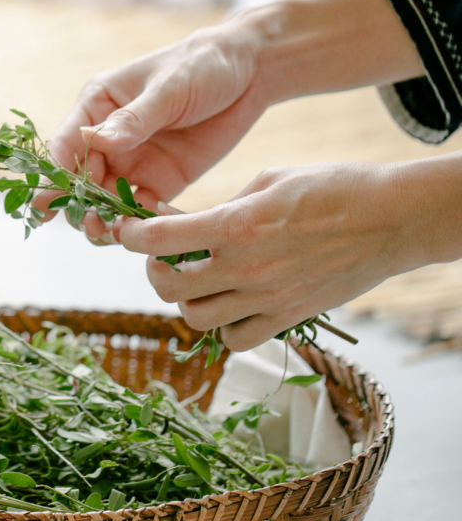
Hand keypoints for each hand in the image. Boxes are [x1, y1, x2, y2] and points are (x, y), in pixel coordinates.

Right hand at [33, 17, 271, 241]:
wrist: (252, 71)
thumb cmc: (203, 64)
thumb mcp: (169, 88)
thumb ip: (134, 119)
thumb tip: (95, 141)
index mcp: (98, 106)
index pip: (66, 145)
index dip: (54, 176)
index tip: (46, 205)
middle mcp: (108, 139)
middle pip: (81, 181)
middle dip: (80, 206)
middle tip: (91, 224)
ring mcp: (132, 163)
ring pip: (105, 202)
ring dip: (104, 221)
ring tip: (111, 234)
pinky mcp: (161, 181)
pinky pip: (140, 210)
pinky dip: (139, 225)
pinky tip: (146, 234)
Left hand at [115, 162, 423, 349]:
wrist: (393, 217)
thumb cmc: (331, 186)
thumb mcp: (266, 180)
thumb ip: (221, 207)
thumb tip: (182, 224)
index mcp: (235, 225)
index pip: (158, 240)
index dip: (131, 235)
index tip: (129, 230)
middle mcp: (245, 267)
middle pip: (167, 286)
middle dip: (155, 269)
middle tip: (165, 257)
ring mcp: (266, 298)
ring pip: (195, 318)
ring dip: (186, 299)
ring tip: (198, 280)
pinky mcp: (288, 317)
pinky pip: (235, 340)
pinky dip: (223, 327)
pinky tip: (230, 303)